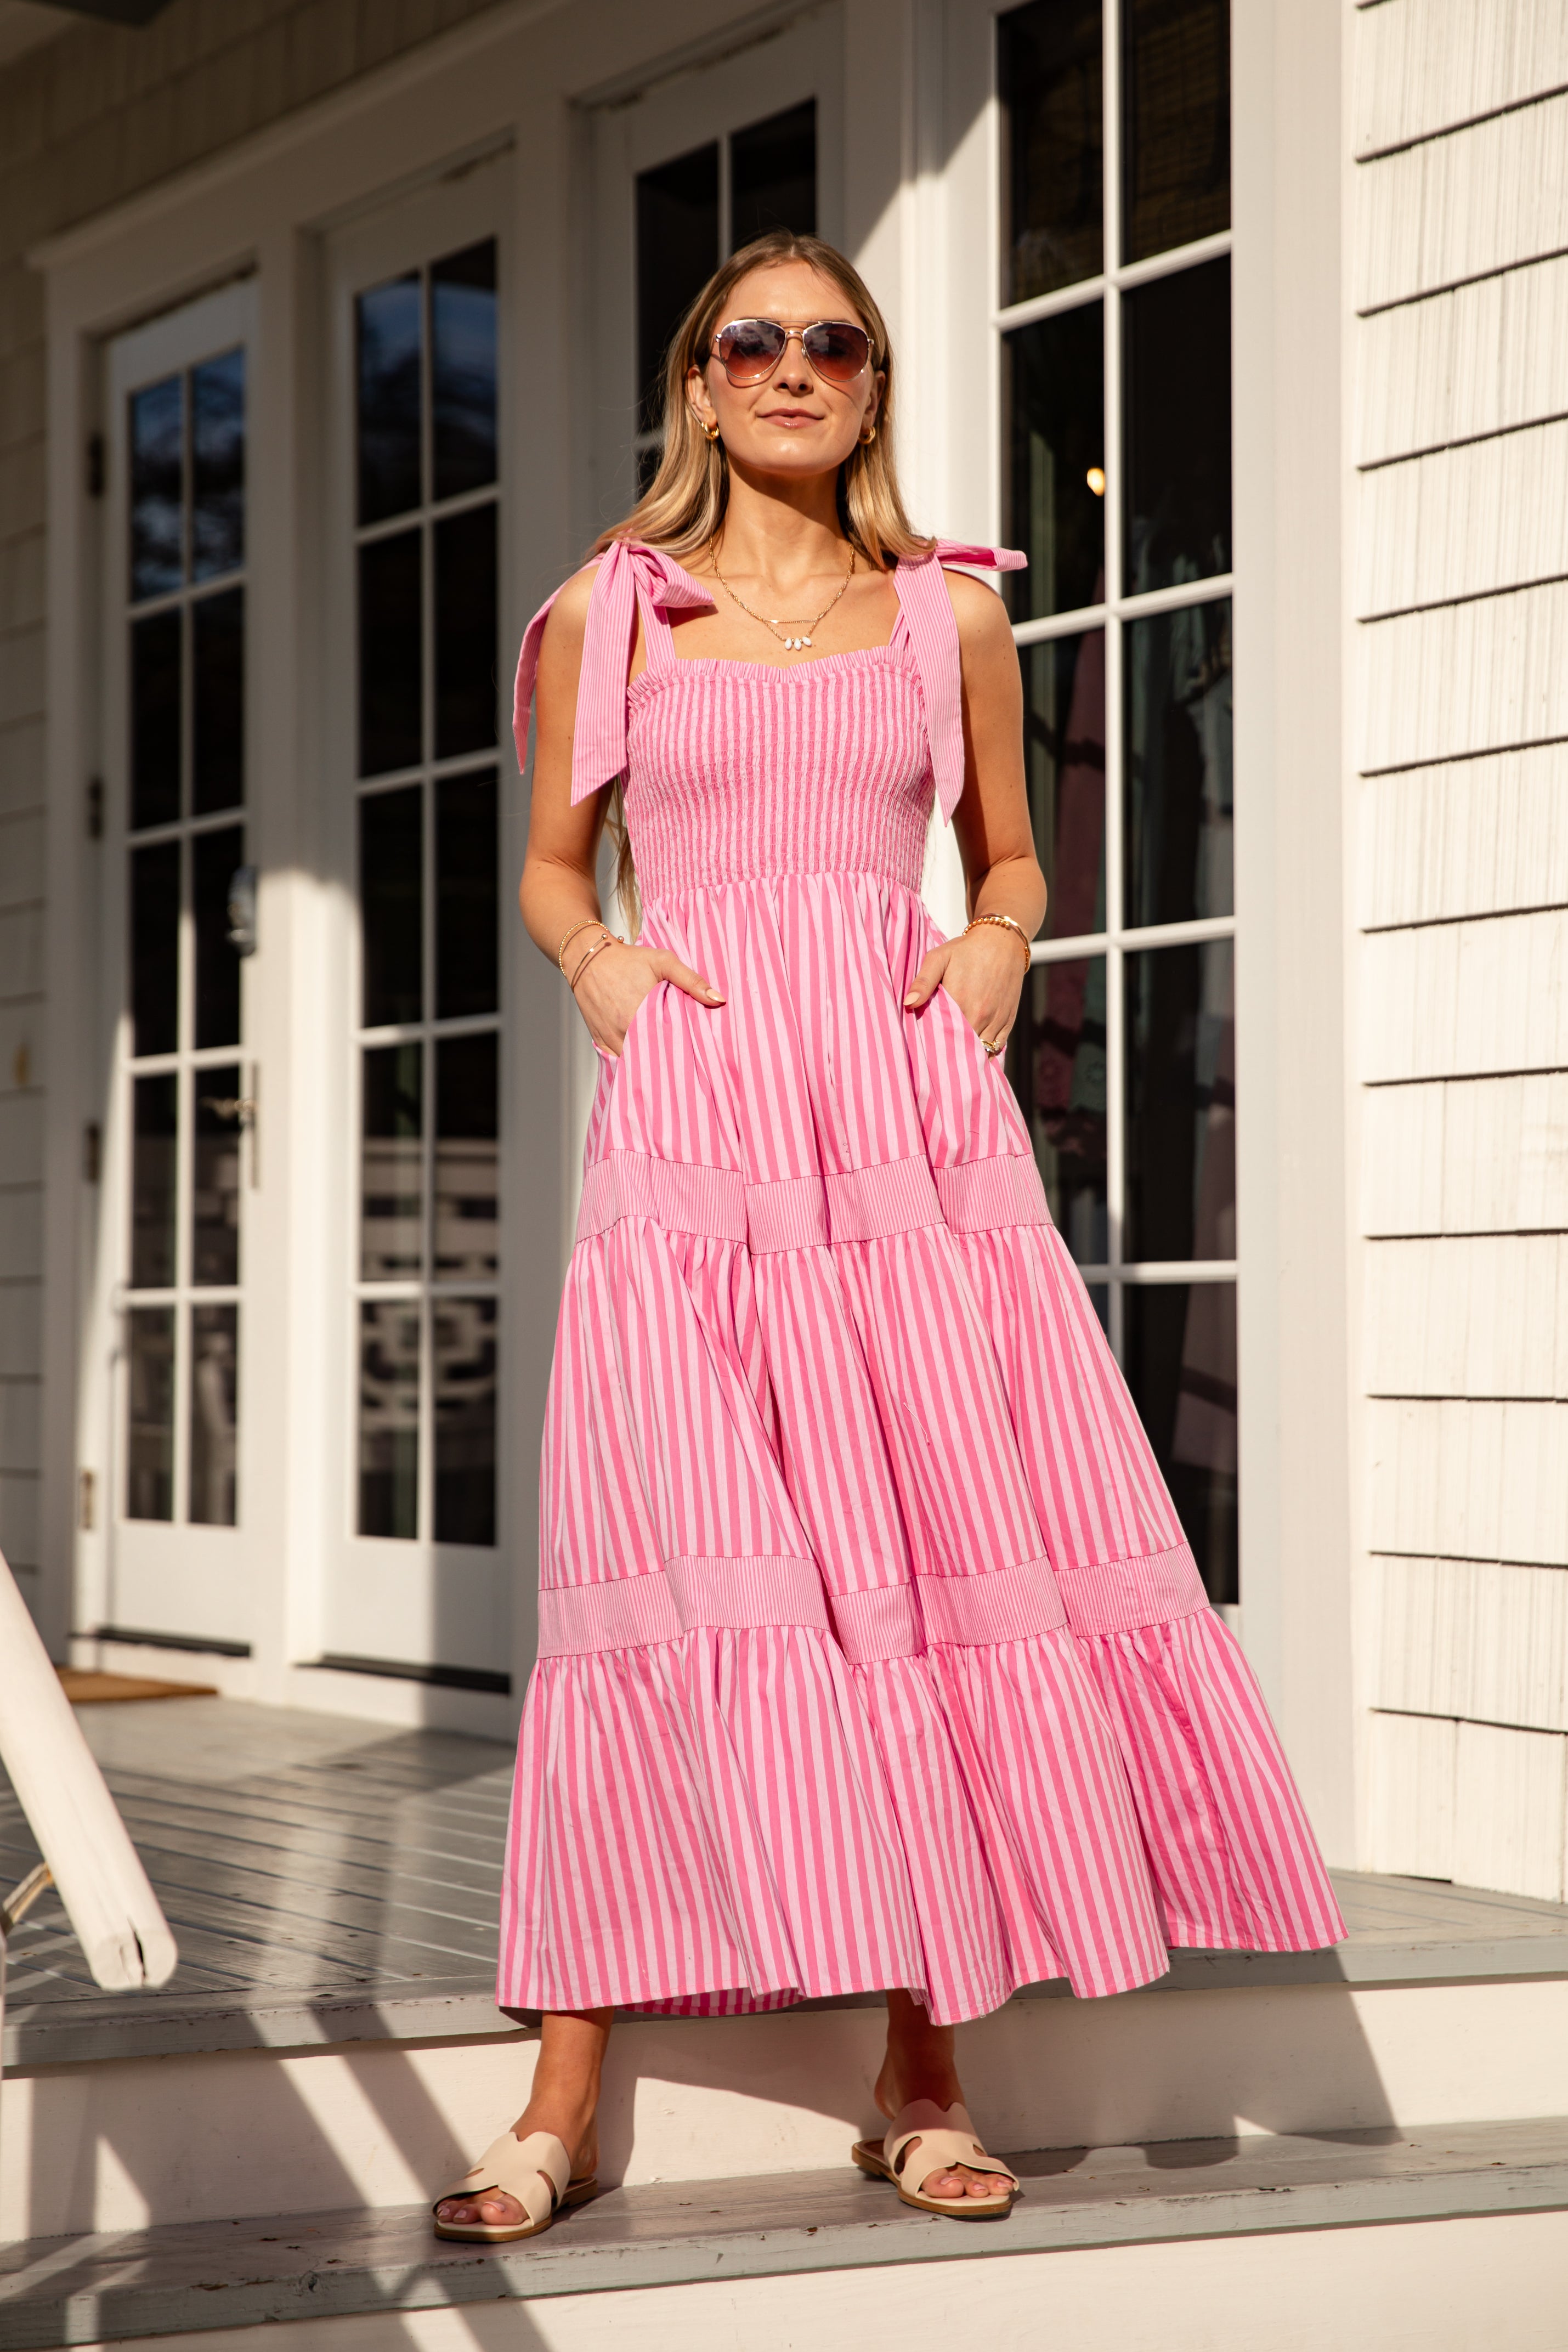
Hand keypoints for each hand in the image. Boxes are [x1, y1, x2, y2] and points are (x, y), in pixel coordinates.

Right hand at [572, 938, 723, 1055]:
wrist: (588, 957)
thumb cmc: (627, 959)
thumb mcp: (664, 962)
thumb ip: (692, 981)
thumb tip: (719, 1000)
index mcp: (642, 1016)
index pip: (669, 1048)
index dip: (683, 1054)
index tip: (695, 1055)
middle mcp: (624, 1032)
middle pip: (652, 1059)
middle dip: (667, 1061)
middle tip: (683, 1062)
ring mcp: (610, 1039)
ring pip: (634, 1062)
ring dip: (649, 1063)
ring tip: (665, 1063)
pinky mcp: (600, 1040)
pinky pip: (617, 1060)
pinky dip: (630, 1061)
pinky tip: (643, 1058)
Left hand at [903, 923, 1025, 1056]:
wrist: (1002, 941)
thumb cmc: (966, 949)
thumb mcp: (938, 958)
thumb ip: (923, 982)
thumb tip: (908, 1004)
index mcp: (961, 1002)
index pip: (944, 1037)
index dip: (934, 1045)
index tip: (926, 1048)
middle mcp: (980, 1015)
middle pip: (962, 1048)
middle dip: (950, 1054)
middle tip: (938, 1056)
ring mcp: (996, 1019)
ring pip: (981, 1051)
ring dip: (968, 1055)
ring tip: (954, 1057)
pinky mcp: (1008, 1020)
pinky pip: (997, 1047)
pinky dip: (986, 1053)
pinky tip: (974, 1052)